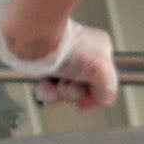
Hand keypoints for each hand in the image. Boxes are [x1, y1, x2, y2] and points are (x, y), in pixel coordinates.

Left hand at [9, 18, 125, 111]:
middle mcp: (82, 55)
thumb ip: (108, 90)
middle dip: (72, 93)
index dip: (93, 96)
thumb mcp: (101, 71)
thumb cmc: (68, 50)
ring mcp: (62, 61)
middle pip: (81, 89)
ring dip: (58, 93)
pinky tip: (43, 84)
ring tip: (54, 83)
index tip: (84, 102)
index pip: (102, 82)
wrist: (35, 41)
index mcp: (99, 50)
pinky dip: (45, 91)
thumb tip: (102, 99)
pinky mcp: (44, 67)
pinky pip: (47, 89)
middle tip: (68, 84)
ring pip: (63, 91)